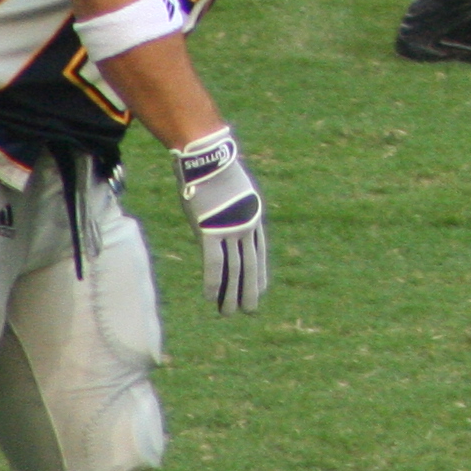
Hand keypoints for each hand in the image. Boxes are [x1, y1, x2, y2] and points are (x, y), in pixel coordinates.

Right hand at [173, 128, 269, 314]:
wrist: (209, 157)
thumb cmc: (216, 169)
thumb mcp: (232, 190)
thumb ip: (232, 208)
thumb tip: (224, 216)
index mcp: (253, 216)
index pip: (259, 252)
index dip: (259, 273)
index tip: (260, 290)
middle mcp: (246, 225)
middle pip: (250, 264)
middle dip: (249, 289)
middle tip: (249, 311)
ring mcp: (229, 229)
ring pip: (234, 268)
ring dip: (231, 293)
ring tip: (229, 313)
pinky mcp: (210, 230)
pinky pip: (214, 262)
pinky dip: (214, 282)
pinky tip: (212, 298)